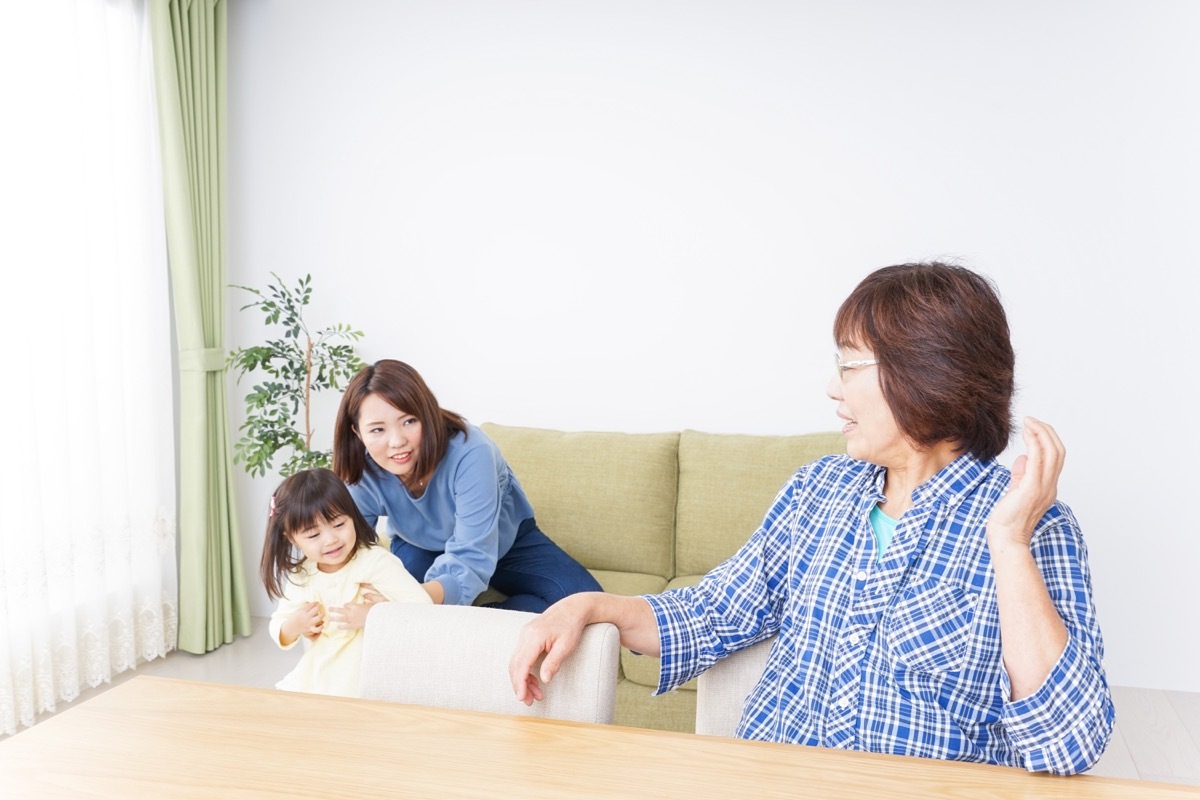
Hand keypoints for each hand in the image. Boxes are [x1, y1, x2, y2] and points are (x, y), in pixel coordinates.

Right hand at [283, 602, 323, 642]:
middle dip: (319, 606)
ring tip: (322, 614)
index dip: (315, 603)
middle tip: (319, 606)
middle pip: (316, 609)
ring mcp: (309, 623)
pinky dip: (320, 627)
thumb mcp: (298, 610)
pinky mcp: (310, 629)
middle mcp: (306, 616)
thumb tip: (311, 602)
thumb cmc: (295, 618)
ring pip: (318, 618)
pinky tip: (322, 625)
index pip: (311, 605)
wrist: (291, 627)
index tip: (317, 603)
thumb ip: (305, 606)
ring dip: (322, 615)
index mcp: (303, 611)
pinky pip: (317, 629)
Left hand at [328, 583, 383, 630]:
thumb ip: (369, 598)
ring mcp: (351, 619)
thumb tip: (365, 595)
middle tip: (329, 609)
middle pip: (340, 610)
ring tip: (329, 618)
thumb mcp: (373, 601)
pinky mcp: (354, 625)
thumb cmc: (375, 610)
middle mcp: (351, 612)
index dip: (346, 605)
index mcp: (355, 606)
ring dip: (334, 618)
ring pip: (340, 618)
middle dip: (334, 609)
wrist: (377, 619)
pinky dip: (341, 627)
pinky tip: (337, 627)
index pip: (347, 604)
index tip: (345, 605)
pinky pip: (346, 626)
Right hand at [508, 596, 588, 704]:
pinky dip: (524, 670)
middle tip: (530, 701)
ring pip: (516, 662)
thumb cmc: (571, 627)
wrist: (572, 608)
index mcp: (534, 637)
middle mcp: (525, 635)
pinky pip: (520, 656)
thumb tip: (544, 680)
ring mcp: (524, 634)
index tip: (522, 697)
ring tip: (535, 694)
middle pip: (515, 665)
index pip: (522, 664)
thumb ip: (553, 663)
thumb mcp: (566, 646)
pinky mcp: (526, 637)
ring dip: (522, 679)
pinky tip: (534, 681)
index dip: (520, 682)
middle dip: (520, 685)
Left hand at [987, 416, 1065, 550]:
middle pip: (1058, 451)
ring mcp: (1043, 488)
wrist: (1006, 539)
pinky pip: (1038, 460)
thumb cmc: (1008, 519)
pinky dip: (1034, 443)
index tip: (1034, 427)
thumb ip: (1021, 475)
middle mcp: (1050, 486)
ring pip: (1052, 452)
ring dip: (1041, 433)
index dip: (1048, 439)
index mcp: (1048, 487)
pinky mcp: (1031, 489)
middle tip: (1031, 420)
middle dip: (1047, 432)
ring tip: (1028, 421)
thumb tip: (1022, 458)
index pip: (1056, 457)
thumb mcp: (1017, 492)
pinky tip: (1026, 434)